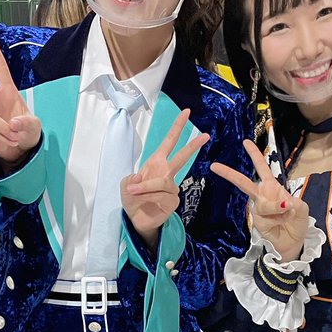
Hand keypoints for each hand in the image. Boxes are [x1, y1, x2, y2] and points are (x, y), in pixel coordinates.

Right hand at [0, 31, 41, 168]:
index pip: (1, 68)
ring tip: (15, 137)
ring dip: (4, 131)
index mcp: (9, 92)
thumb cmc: (28, 132)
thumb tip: (13, 123)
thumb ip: (27, 124)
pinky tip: (7, 141)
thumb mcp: (34, 127)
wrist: (20, 149)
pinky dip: (0, 139)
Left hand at [122, 108, 208, 248]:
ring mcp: (172, 187)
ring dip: (147, 187)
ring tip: (135, 193)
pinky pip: (164, 196)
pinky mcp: (173, 200)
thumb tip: (138, 179)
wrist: (136, 218)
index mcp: (156, 162)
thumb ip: (129, 180)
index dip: (177, 127)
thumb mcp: (125, 186)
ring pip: (163, 182)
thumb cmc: (133, 198)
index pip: (169, 142)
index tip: (186, 112)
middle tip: (206, 135)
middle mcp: (166, 172)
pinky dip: (151, 198)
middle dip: (193, 145)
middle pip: (182, 156)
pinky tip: (147, 202)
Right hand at [211, 139, 309, 261]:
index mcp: (272, 187)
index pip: (262, 168)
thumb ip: (293, 202)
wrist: (293, 241)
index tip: (245, 142)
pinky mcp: (257, 220)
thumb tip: (282, 204)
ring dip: (277, 209)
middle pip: (244, 182)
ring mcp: (258, 208)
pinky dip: (279, 218)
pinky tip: (282, 223)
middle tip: (214, 166)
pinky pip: (267, 216)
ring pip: (263, 204)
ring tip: (288, 213)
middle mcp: (262, 195)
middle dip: (229, 174)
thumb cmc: (296, 222)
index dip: (255, 155)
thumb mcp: (301, 208)